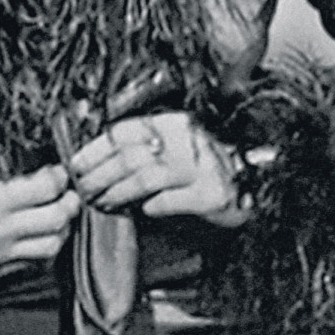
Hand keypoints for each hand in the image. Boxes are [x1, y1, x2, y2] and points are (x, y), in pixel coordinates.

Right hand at [0, 164, 78, 280]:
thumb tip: (19, 170)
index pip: (47, 187)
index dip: (59, 175)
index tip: (58, 169)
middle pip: (58, 219)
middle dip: (70, 202)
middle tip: (69, 191)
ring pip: (50, 246)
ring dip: (60, 229)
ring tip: (57, 214)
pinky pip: (28, 263)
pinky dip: (39, 248)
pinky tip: (34, 236)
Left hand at [68, 111, 268, 224]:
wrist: (258, 183)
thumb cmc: (211, 165)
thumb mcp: (180, 145)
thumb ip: (149, 147)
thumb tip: (101, 161)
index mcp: (176, 123)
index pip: (125, 131)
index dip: (96, 148)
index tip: (76, 165)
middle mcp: (188, 140)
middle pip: (129, 156)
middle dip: (99, 175)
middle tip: (82, 190)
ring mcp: (201, 167)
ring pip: (143, 178)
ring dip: (116, 193)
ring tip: (101, 203)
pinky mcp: (209, 195)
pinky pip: (167, 201)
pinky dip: (150, 207)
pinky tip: (140, 211)